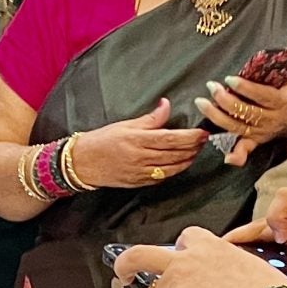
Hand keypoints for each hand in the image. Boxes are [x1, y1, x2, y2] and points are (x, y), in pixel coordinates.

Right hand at [67, 100, 208, 189]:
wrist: (82, 163)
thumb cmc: (101, 140)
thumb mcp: (125, 124)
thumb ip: (150, 118)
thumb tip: (166, 105)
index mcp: (138, 140)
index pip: (172, 138)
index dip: (191, 136)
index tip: (202, 132)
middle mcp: (141, 158)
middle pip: (176, 154)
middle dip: (193, 147)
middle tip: (204, 140)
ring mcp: (141, 172)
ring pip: (173, 168)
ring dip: (187, 160)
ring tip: (195, 151)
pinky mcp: (139, 182)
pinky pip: (162, 177)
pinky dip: (174, 170)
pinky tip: (180, 164)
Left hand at [110, 227, 286, 287]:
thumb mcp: (248, 266)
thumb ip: (222, 268)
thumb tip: (217, 282)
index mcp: (208, 246)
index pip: (183, 239)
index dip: (178, 252)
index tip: (176, 261)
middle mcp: (185, 261)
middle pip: (139, 256)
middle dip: (125, 265)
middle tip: (122, 273)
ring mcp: (175, 285)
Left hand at [200, 70, 286, 166]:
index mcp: (283, 101)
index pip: (262, 95)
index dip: (245, 88)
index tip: (230, 79)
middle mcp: (272, 119)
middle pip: (245, 112)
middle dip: (225, 100)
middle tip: (211, 87)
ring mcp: (263, 132)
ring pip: (237, 127)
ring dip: (217, 117)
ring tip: (201, 103)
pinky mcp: (257, 141)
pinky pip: (246, 150)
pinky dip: (237, 156)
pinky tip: (226, 157)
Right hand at [230, 188, 286, 287]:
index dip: (277, 214)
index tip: (281, 239)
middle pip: (267, 217)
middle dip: (248, 234)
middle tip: (230, 253)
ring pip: (262, 233)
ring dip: (247, 247)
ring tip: (228, 263)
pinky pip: (266, 248)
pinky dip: (253, 257)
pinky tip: (241, 271)